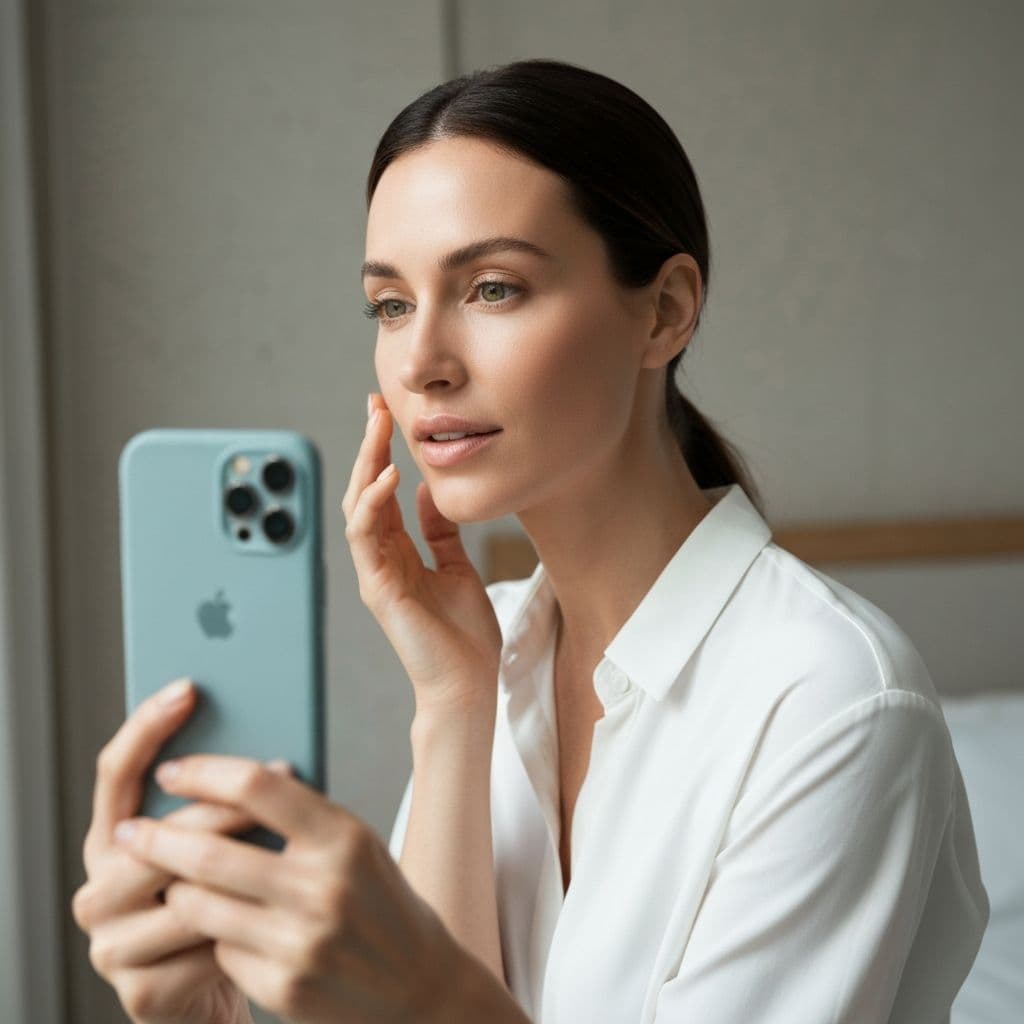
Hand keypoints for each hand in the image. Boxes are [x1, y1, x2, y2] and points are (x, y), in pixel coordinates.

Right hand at [72, 677, 285, 1023]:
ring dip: (242, 864)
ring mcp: (111, 945)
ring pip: (182, 890)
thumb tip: (261, 735)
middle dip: (223, 802)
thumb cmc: (242, 896)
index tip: (188, 687)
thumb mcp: (228, 840)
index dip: (147, 726)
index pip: (115, 772)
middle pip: (158, 829)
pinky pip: (204, 947)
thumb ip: (223, 799)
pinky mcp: (139, 995)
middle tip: (281, 765)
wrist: (245, 984)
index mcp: (112, 841)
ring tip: (289, 840)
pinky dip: (248, 927)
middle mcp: (98, 889)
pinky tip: (280, 914)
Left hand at [110, 752, 474, 1022]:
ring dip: (176, 890)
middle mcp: (323, 887)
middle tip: (130, 830)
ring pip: (202, 906)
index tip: (171, 769)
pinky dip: (216, 937)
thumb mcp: (356, 845)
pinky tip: (226, 931)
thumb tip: (229, 784)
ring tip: (169, 879)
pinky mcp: (285, 987)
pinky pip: (222, 951)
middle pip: (212, 852)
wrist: (420, 987)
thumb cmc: (381, 902)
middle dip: (158, 839)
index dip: (205, 772)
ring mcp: (301, 942)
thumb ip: (302, 817)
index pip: (258, 787)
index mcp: (343, 837)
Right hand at [341, 392, 502, 715]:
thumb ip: (439, 532)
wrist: (468, 684)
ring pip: (357, 507)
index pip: (382, 491)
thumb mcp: (457, 567)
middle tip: (376, 405)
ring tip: (379, 427)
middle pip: (364, 491)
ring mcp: (375, 573)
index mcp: (398, 552)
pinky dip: (373, 505)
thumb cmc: (464, 634)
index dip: (382, 451)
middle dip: (369, 446)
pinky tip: (390, 478)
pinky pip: (365, 538)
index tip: (388, 413)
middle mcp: (381, 558)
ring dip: (367, 465)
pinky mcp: (379, 588)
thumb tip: (428, 491)